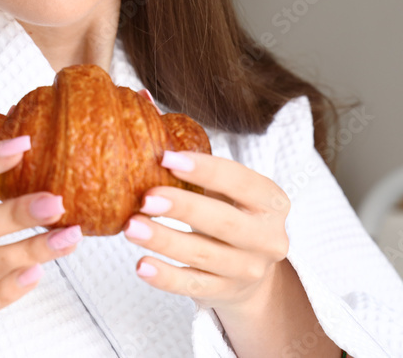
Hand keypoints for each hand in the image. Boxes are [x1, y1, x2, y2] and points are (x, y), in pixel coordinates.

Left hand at [121, 148, 290, 313]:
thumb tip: (147, 109)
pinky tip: (142, 265)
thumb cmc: (231, 214)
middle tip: (146, 198)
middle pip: (224, 221)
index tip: (166, 158)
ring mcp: (248, 270)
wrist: (252, 272)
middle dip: (183, 207)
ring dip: (165, 241)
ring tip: (131, 227)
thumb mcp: (228, 189)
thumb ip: (196, 160)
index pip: (240, 181)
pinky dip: (167, 277)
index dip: (204, 169)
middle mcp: (268, 238)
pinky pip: (193, 286)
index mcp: (271, 201)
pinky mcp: (226, 293)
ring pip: (204, 256)